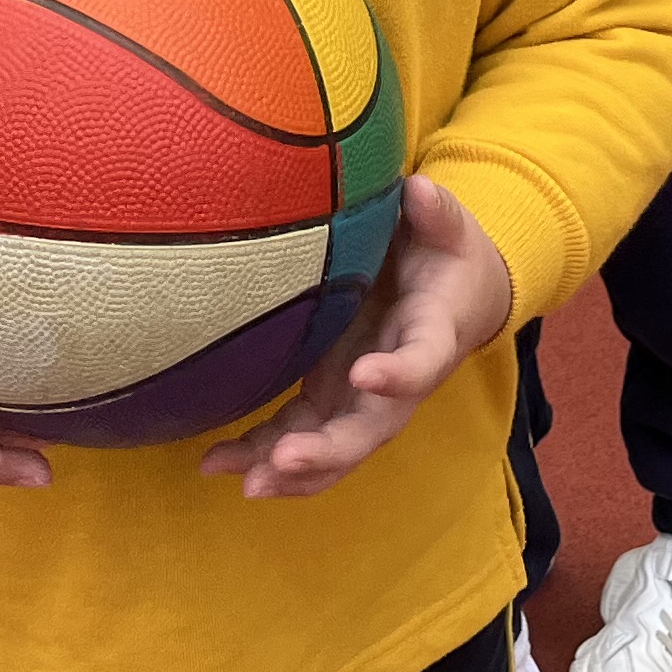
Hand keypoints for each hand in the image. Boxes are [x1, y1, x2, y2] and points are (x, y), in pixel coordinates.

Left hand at [203, 175, 512, 499]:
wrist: (455, 294)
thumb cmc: (448, 253)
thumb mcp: (450, 228)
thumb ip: (438, 213)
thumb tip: (418, 189)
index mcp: (432, 335)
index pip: (421, 362)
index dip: (397, 374)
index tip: (364, 372)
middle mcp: (398, 381)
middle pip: (369, 429)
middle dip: (328, 451)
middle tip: (284, 462)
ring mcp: (361, 397)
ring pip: (331, 448)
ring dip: (290, 471)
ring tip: (244, 481)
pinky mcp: (329, 397)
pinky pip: (297, 436)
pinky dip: (261, 455)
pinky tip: (216, 465)